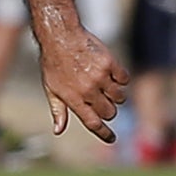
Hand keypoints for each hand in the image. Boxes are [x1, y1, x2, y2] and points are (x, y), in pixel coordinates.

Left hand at [37, 24, 129, 143]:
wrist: (61, 36)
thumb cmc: (53, 64)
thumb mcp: (50, 88)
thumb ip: (58, 110)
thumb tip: (58, 131)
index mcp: (73, 98)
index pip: (92, 123)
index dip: (104, 134)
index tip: (112, 139)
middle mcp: (88, 90)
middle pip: (110, 112)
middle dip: (108, 110)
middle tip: (100, 99)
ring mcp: (100, 77)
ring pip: (120, 98)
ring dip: (115, 95)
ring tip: (104, 84)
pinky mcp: (110, 64)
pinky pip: (124, 80)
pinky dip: (120, 79)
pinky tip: (110, 73)